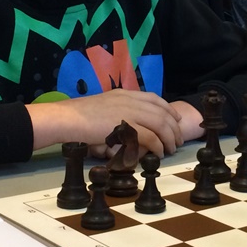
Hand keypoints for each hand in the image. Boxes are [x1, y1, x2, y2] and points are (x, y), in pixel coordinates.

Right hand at [28, 89, 183, 157]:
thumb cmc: (80, 116)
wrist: (69, 118)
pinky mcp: (127, 126)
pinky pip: (150, 137)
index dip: (169, 109)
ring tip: (171, 148)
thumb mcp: (104, 106)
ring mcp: (129, 112)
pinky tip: (158, 152)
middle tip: (178, 139)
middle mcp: (131, 100)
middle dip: (174, 127)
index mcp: (126, 94)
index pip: (155, 99)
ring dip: (169, 138)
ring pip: (160, 124)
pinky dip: (157, 145)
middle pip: (162, 112)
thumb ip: (120, 111)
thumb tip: (130, 124)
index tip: (176, 119)